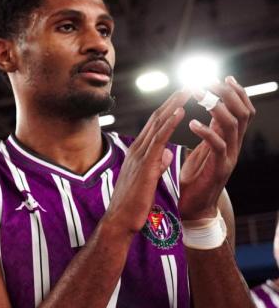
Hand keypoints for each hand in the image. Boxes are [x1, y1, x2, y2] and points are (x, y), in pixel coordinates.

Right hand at [104, 90, 189, 233]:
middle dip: (172, 101)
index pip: (155, 126)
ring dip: (173, 105)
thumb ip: (156, 165)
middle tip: (187, 85)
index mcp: (138, 154)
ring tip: (187, 90)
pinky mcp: (145, 164)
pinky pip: (159, 139)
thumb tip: (167, 155)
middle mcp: (137, 150)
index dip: (168, 110)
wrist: (120, 221)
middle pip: (156, 119)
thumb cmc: (133, 205)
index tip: (181, 97)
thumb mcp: (147, 180)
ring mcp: (140, 156)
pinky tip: (180, 112)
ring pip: (158, 124)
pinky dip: (169, 123)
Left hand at [179, 77, 254, 220]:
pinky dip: (206, 132)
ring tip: (199, 95)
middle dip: (228, 94)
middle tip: (209, 81)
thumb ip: (209, 132)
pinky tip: (192, 123)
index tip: (224, 77)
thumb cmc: (194, 179)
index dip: (237, 93)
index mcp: (229, 140)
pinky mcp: (219, 168)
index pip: (242, 111)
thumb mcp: (203, 150)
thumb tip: (209, 109)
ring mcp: (229, 157)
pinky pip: (218, 146)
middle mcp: (233, 146)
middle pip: (242, 113)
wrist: (193, 208)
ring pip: (233, 125)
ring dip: (216, 107)